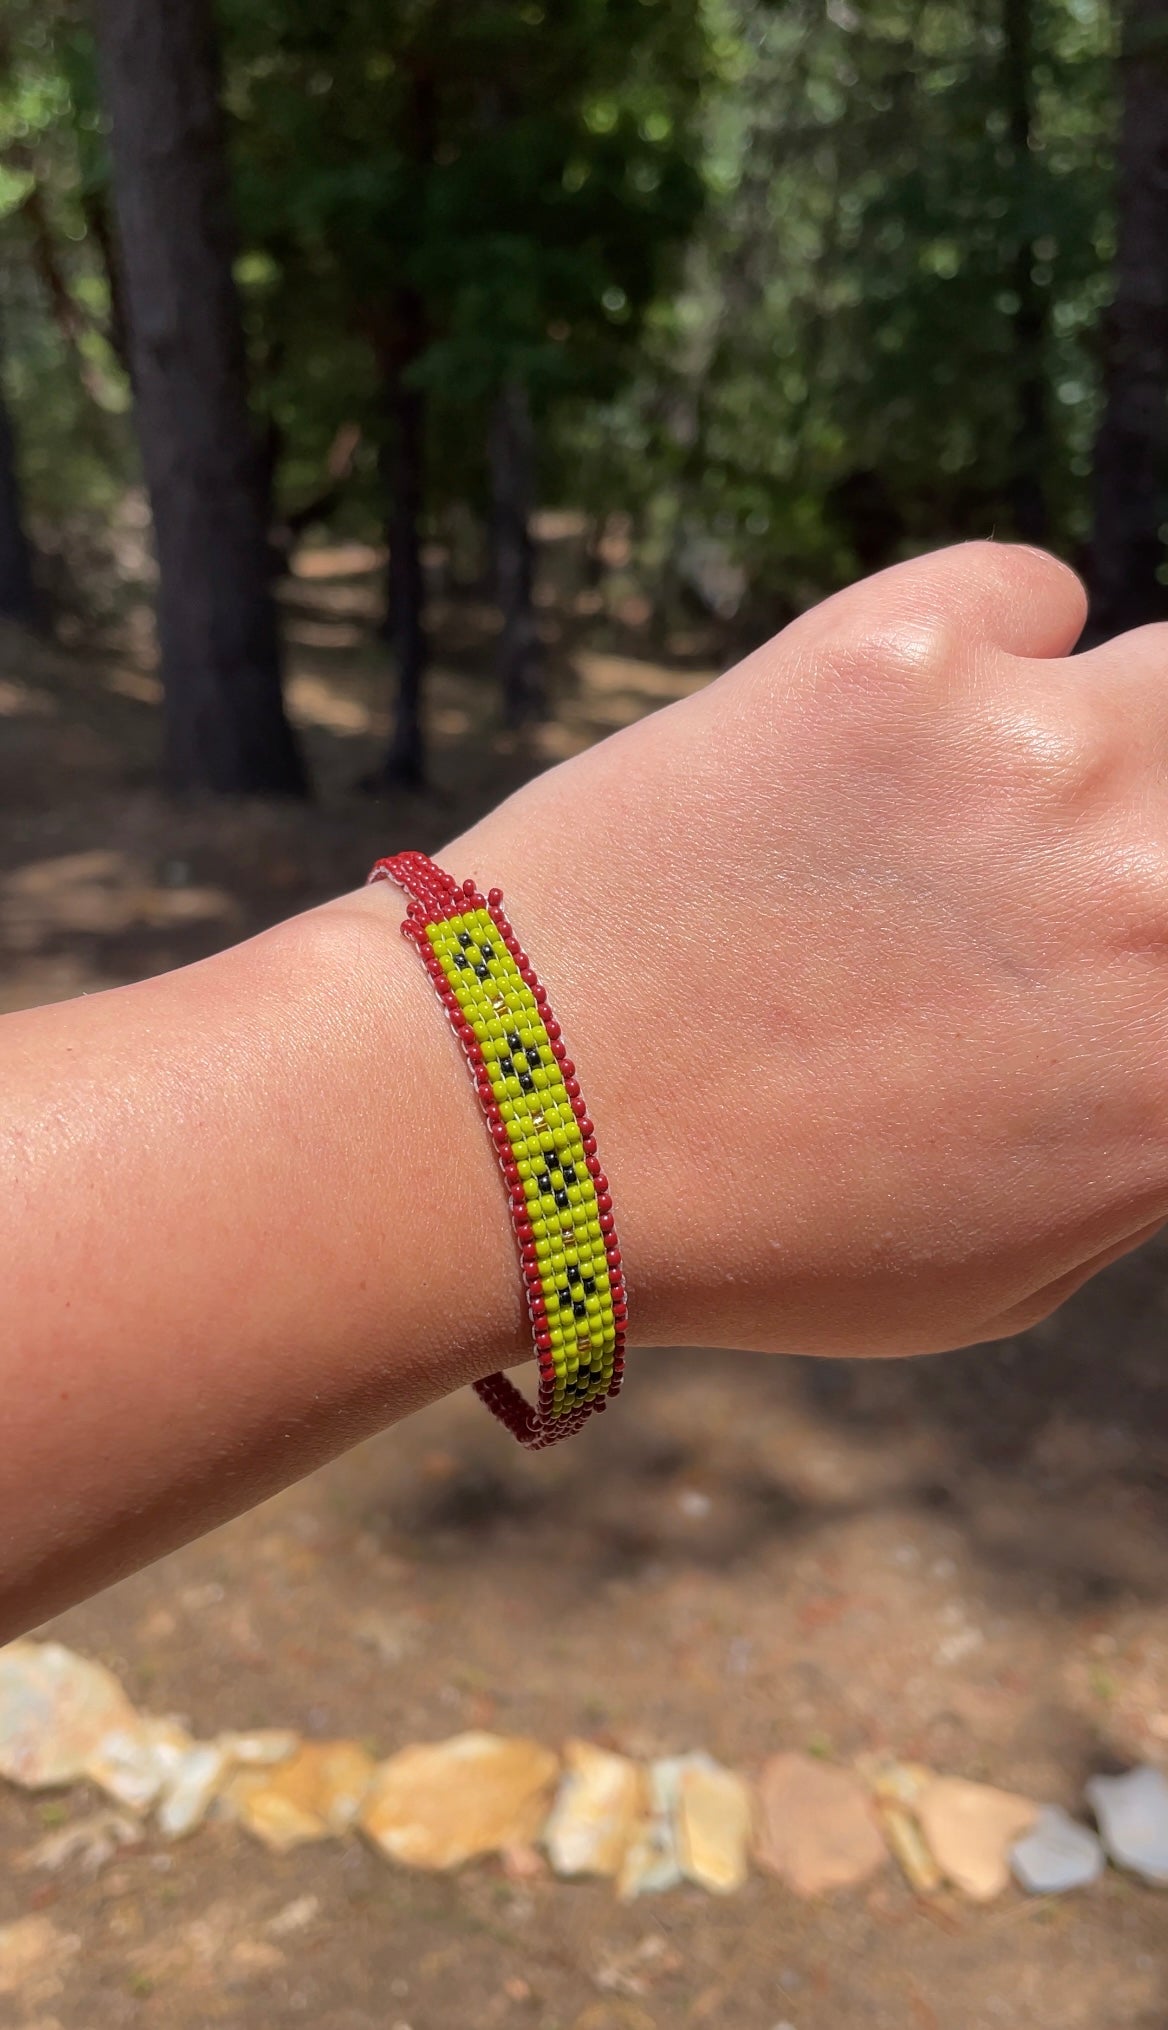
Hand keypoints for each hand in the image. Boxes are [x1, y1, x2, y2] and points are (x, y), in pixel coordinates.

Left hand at [451, 542, 1167, 1355]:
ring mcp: (1036, 757)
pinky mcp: (900, 653)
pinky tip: (880, 736)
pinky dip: (978, 649)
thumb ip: (1142, 1130)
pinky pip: (1019, 595)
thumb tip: (1159, 1017)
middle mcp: (1155, 900)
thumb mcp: (1004, 1263)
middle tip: (1082, 852)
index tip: (1130, 908)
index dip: (1166, 929)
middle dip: (1153, 819)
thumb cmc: (750, 1226)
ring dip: (1103, 732)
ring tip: (985, 792)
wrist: (512, 1118)